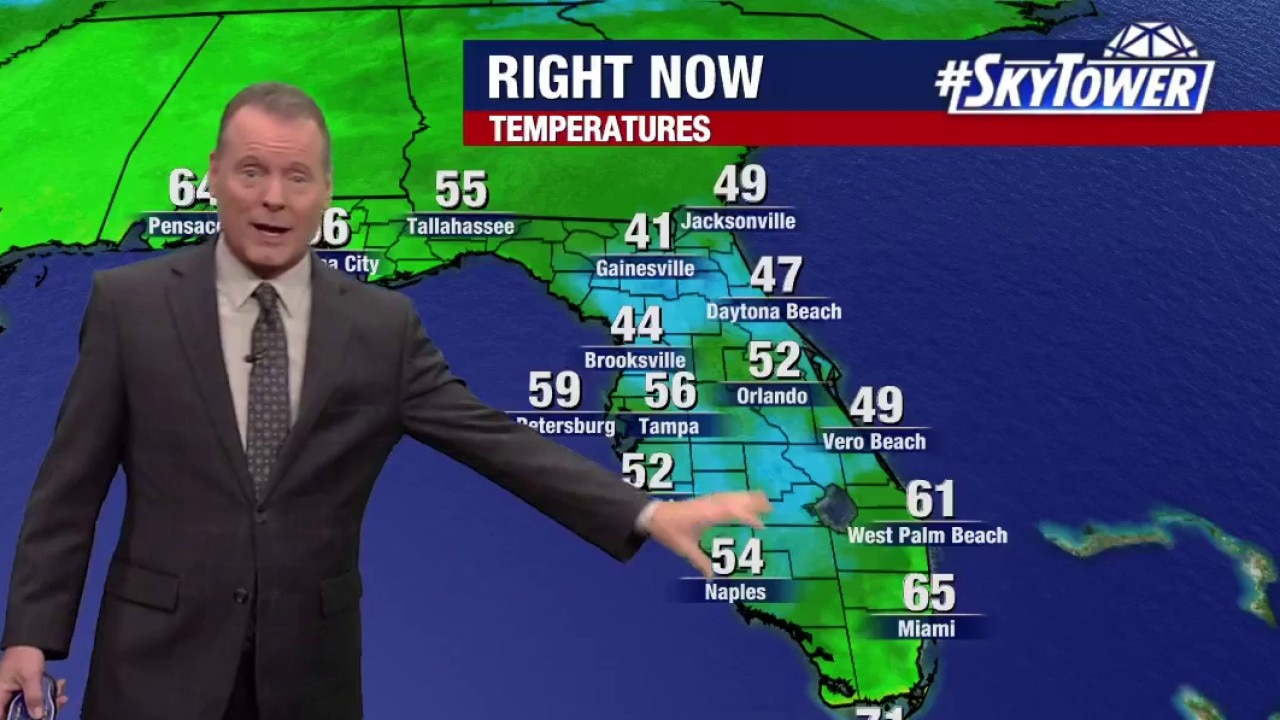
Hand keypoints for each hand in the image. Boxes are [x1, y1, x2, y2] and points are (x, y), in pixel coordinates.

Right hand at [0, 646, 67, 718]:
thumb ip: (34, 698)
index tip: (32, 719)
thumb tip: (38, 717)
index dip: (15, 719)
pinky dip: (48, 692)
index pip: (3, 715)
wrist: (32, 638)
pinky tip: (60, 684)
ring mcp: (16, 692)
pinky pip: (36, 695)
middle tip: (57, 704)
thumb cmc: (25, 657)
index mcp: (0, 695)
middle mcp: (5, 696)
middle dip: (40, 710)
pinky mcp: (26, 687)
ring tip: (61, 695)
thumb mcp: (31, 678)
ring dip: (47, 700)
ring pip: (31, 704)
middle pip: (20, 712)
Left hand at [645, 491, 772, 576]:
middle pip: (735, 500)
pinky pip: (725, 496)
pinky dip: (738, 496)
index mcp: (706, 515)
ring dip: (747, 497)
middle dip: (753, 503)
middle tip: (771, 508)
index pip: (731, 513)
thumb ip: (701, 562)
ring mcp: (707, 500)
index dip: (747, 517)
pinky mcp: (705, 500)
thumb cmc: (669, 531)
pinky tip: (744, 499)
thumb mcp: (684, 549)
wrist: (653, 515)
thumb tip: (713, 579)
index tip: (761, 525)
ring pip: (731, 496)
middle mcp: (710, 505)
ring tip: (764, 500)